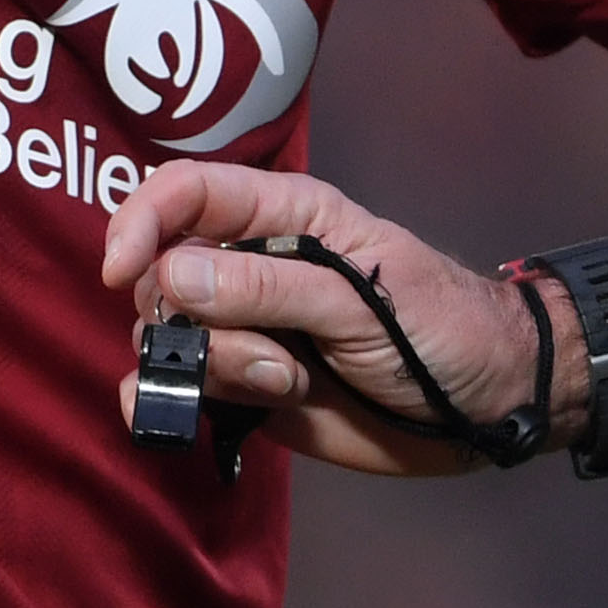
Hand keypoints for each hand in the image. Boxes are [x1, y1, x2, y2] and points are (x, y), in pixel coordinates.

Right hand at [100, 161, 544, 476]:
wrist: (486, 407)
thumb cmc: (440, 329)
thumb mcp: (363, 302)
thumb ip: (271, 288)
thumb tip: (171, 275)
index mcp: (283, 218)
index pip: (187, 193)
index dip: (142, 221)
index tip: (121, 273)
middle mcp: (248, 266)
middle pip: (162, 271)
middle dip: (190, 318)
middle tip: (269, 356)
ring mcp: (241, 330)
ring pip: (164, 334)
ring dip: (204, 366)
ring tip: (280, 385)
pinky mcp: (240, 388)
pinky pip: (172, 387)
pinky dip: (163, 399)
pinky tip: (184, 414)